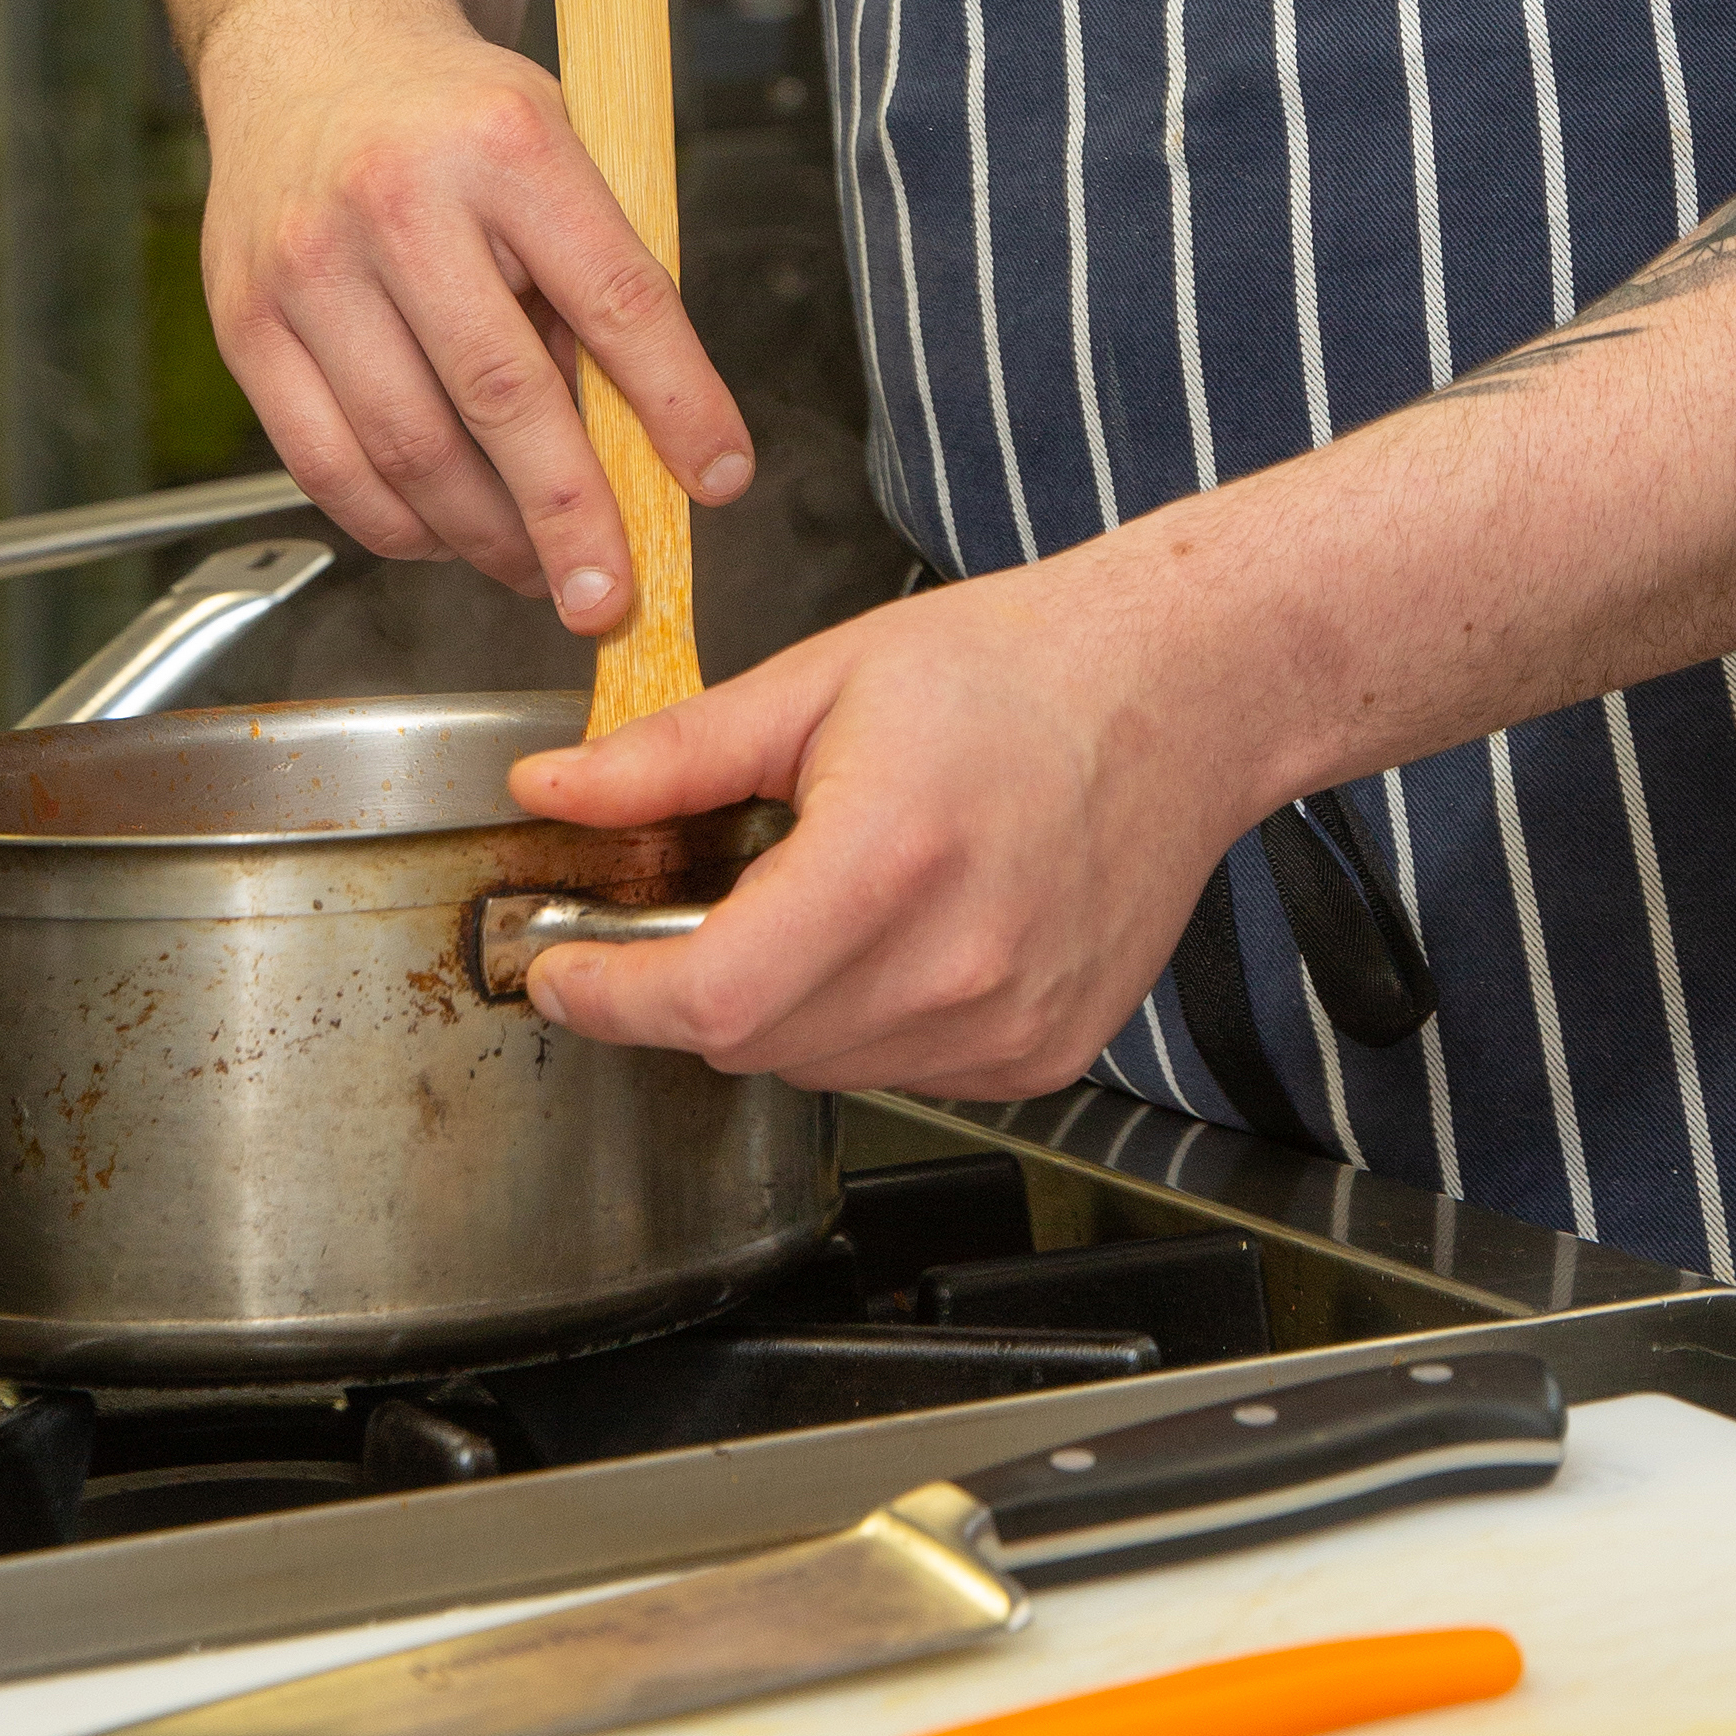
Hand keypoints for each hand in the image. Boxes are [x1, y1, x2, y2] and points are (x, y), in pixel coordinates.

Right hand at [195, 0, 751, 626]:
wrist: (311, 48)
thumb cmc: (452, 111)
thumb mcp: (557, 144)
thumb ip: (594, 276)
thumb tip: (638, 437)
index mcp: (507, 142)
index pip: (616, 295)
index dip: (677, 403)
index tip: (719, 479)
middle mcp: (398, 200)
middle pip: (502, 395)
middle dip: (570, 516)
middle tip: (608, 594)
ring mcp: (309, 265)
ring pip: (410, 449)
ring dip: (484, 536)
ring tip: (536, 571)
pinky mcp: (245, 322)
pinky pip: (326, 464)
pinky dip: (395, 523)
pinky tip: (446, 535)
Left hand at [502, 556, 1261, 1093]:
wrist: (1180, 689)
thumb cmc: (1016, 666)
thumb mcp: (822, 677)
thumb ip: (675, 752)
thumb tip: (554, 793)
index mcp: (888, 858)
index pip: (707, 997)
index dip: (612, 998)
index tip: (563, 971)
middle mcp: (957, 963)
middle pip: (751, 1041)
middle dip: (689, 983)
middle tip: (688, 902)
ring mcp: (1008, 1023)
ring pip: (820, 1065)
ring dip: (779, 1006)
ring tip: (823, 894)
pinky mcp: (1044, 1053)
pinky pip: (902, 1070)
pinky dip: (865, 1019)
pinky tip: (904, 929)